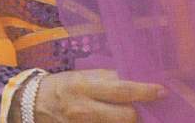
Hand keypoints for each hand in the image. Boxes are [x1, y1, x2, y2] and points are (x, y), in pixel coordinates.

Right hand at [10, 69, 165, 121]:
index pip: (122, 90)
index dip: (144, 92)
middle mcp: (85, 109)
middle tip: (141, 109)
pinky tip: (114, 122)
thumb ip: (107, 78)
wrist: (33, 104)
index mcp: (86, 86)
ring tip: (128, 116)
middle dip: (137, 114)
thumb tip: (133, 79)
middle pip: (125, 117)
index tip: (161, 91)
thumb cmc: (63, 86)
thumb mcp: (82, 76)